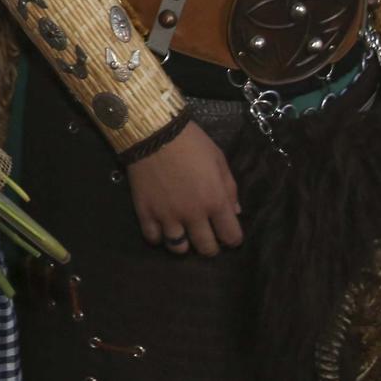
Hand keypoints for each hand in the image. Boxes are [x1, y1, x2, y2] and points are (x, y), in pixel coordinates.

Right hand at [125, 122, 243, 255]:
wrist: (153, 131)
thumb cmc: (191, 142)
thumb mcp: (218, 159)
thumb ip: (230, 187)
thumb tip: (235, 212)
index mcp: (215, 201)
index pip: (231, 237)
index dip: (232, 237)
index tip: (227, 232)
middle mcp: (193, 215)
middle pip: (206, 249)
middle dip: (210, 245)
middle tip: (206, 234)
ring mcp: (168, 216)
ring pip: (179, 249)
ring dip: (184, 244)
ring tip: (182, 233)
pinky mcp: (146, 213)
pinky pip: (153, 238)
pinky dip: (158, 236)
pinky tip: (161, 227)